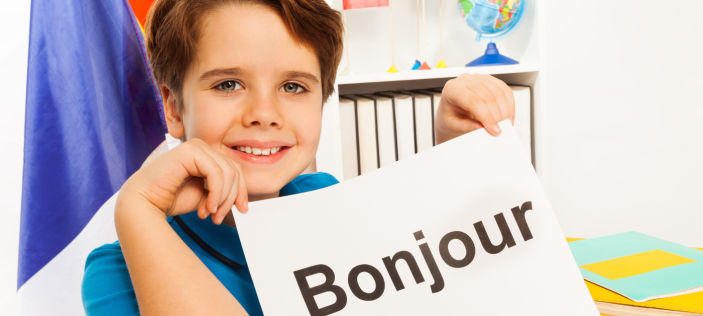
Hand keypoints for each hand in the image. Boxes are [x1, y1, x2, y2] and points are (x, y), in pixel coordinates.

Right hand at [121, 138, 247, 224]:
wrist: (144, 203)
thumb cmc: (171, 198)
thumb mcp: (206, 195)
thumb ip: (223, 191)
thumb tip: (244, 200)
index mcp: (207, 155)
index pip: (235, 169)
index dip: (241, 190)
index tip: (242, 209)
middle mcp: (202, 148)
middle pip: (234, 170)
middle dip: (231, 197)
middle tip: (218, 217)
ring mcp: (196, 146)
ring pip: (228, 173)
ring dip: (222, 199)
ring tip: (209, 214)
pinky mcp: (190, 150)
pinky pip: (216, 173)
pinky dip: (216, 193)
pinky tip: (206, 207)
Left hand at [435, 74, 514, 143]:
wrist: (450, 111)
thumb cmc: (449, 117)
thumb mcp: (453, 126)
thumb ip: (468, 127)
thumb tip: (485, 128)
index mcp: (452, 89)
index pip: (473, 101)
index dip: (486, 116)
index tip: (494, 130)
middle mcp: (464, 80)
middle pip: (487, 96)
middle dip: (497, 115)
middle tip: (502, 130)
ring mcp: (478, 78)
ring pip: (498, 92)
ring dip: (506, 110)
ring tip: (506, 125)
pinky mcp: (489, 80)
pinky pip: (504, 90)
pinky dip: (509, 104)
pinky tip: (508, 116)